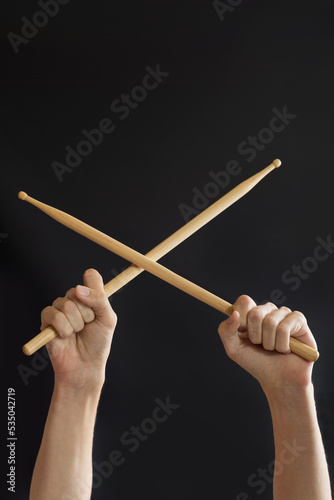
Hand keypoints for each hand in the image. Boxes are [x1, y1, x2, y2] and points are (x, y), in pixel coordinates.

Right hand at [41, 269, 116, 390]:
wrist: (85, 365)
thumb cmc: (98, 342)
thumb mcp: (108, 319)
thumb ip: (99, 300)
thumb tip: (78, 289)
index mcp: (91, 296)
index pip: (91, 276)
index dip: (93, 287)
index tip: (97, 301)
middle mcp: (74, 299)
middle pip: (77, 291)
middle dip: (86, 313)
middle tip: (88, 326)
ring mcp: (60, 309)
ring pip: (66, 305)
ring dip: (75, 324)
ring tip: (77, 333)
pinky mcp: (47, 320)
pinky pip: (53, 315)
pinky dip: (63, 329)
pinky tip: (65, 336)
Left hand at [218, 295, 316, 393]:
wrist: (279, 380)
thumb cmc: (257, 363)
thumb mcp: (234, 349)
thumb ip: (226, 330)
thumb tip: (234, 314)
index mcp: (252, 313)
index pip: (244, 301)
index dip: (242, 319)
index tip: (243, 333)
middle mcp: (268, 310)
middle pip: (255, 313)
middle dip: (256, 336)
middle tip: (261, 345)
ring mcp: (284, 314)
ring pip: (270, 322)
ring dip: (270, 343)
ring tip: (274, 349)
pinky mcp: (299, 320)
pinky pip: (284, 328)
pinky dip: (282, 345)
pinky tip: (286, 349)